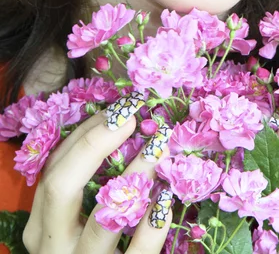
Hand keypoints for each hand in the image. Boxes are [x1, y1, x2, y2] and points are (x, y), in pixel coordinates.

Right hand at [22, 95, 172, 253]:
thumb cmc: (89, 253)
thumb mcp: (77, 221)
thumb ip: (90, 182)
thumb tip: (122, 124)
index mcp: (43, 224)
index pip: (55, 166)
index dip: (86, 132)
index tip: (119, 107)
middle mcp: (53, 245)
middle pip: (61, 184)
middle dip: (95, 142)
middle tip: (131, 115)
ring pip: (104, 216)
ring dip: (134, 174)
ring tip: (159, 145)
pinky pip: (138, 252)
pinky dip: (154, 222)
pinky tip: (167, 197)